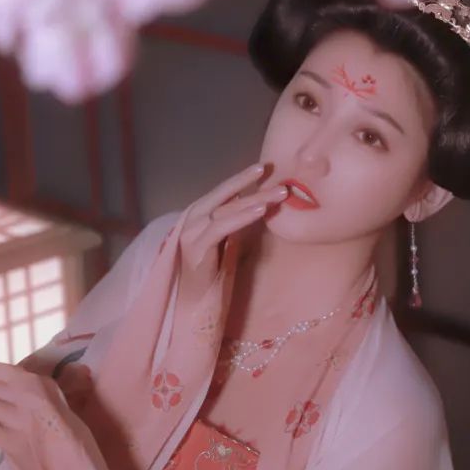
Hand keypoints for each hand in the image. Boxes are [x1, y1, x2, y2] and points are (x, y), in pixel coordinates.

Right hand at [176, 162, 288, 300]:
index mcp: (198, 214)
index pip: (223, 191)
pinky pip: (221, 227)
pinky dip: (242, 217)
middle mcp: (192, 218)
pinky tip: (260, 211)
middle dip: (249, 181)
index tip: (264, 167)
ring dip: (254, 199)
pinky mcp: (196, 248)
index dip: (242, 178)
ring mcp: (191, 232)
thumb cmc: (211, 272)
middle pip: (224, 194)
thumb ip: (233, 222)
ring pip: (226, 209)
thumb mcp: (225, 241)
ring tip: (277, 193)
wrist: (192, 303)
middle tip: (273, 170)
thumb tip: (255, 203)